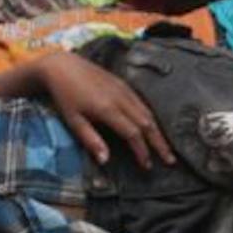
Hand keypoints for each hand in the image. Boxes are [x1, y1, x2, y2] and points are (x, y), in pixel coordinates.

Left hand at [34, 52, 173, 169]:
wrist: (63, 66)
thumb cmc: (65, 95)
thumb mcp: (73, 120)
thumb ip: (91, 140)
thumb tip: (105, 161)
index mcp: (108, 109)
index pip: (133, 134)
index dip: (142, 151)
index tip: (147, 165)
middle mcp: (121, 98)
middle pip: (147, 124)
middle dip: (159, 143)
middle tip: (169, 160)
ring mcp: (124, 90)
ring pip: (148, 112)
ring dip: (158, 131)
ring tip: (165, 147)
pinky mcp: (124, 84)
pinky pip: (142, 103)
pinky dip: (151, 118)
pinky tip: (153, 127)